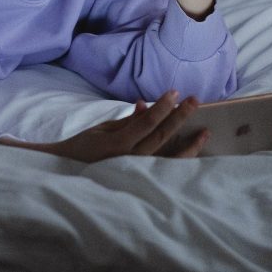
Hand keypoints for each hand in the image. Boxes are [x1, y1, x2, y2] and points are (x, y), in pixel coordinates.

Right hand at [0, 91, 208, 161]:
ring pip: (169, 158)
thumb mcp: (102, 129)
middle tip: (195, 100)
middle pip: (162, 136)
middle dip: (180, 117)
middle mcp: (130, 159)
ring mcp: (136, 172)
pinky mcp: (140, 180)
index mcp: (118, 144)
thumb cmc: (84, 148)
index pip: (147, 122)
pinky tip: (192, 152)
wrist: (67, 175)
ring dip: (189, 144)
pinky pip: (164, 168)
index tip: (175, 92)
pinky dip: (179, 159)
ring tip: (204, 132)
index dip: (162, 106)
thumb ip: (128, 120)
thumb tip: (147, 106)